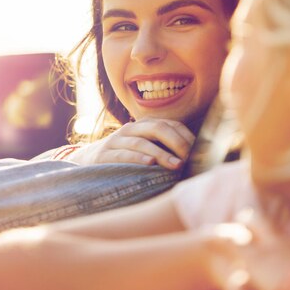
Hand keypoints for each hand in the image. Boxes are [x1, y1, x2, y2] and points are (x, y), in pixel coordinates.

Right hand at [62, 118, 195, 169]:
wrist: (88, 160)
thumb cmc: (127, 156)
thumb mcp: (146, 147)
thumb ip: (166, 148)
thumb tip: (196, 159)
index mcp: (146, 125)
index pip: (171, 124)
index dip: (187, 136)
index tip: (200, 151)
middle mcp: (132, 129)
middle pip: (158, 128)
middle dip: (177, 143)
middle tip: (190, 158)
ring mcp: (117, 140)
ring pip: (142, 142)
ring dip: (161, 154)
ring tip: (176, 165)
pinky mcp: (105, 155)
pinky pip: (123, 154)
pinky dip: (138, 159)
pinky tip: (150, 165)